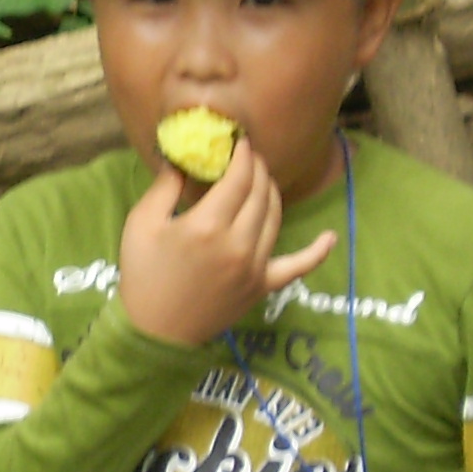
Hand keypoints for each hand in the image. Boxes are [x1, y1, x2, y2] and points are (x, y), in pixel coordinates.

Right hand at [115, 139, 337, 345]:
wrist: (156, 330)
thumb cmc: (143, 274)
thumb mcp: (142, 222)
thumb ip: (166, 185)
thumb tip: (183, 157)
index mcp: (207, 225)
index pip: (238, 177)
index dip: (243, 154)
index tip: (240, 141)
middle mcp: (238, 243)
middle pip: (260, 192)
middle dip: (257, 168)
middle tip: (249, 156)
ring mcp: (255, 266)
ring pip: (275, 216)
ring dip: (271, 192)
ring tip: (261, 180)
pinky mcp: (263, 286)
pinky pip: (298, 267)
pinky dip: (317, 252)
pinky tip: (331, 237)